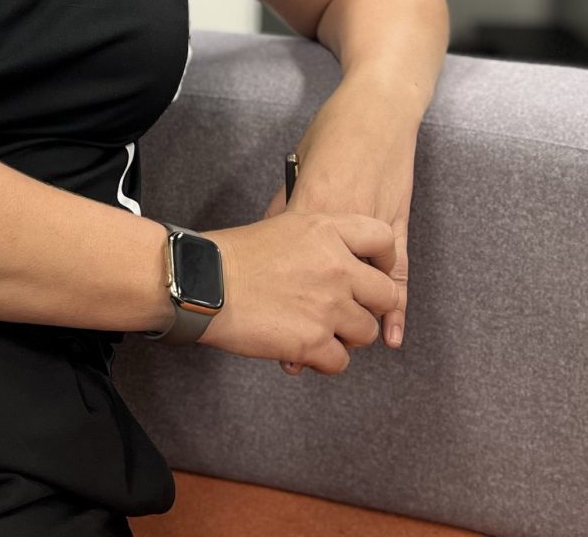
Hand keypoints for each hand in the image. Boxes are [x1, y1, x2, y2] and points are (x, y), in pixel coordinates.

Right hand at [196, 212, 399, 374]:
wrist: (202, 283)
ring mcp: (328, 305)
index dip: (385, 261)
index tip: (376, 273)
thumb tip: (339, 257)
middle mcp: (337, 266)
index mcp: (328, 229)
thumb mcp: (282, 226)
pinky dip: (323, 361)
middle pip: (385, 295)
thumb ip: (319, 240)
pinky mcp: (313, 341)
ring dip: (345, 337)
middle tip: (345, 312)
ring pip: (366, 333)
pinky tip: (303, 350)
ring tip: (317, 331)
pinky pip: (340, 361)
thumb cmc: (233, 256)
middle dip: (368, 308)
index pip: (383, 240)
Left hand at [266, 76, 418, 373]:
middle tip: (293, 353)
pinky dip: (396, 307)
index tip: (258, 322)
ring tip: (332, 354)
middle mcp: (343, 224)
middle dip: (308, 322)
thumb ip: (285, 206)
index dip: (274, 296)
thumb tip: (268, 239)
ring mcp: (375, 226)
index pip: (288, 261)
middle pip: (324, 285)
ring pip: (362, 289)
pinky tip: (390, 336)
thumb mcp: (298, 167)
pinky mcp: (400, 224)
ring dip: (349, 324)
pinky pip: (398, 274)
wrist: (379, 108)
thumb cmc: (334, 133)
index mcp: (312, 208)